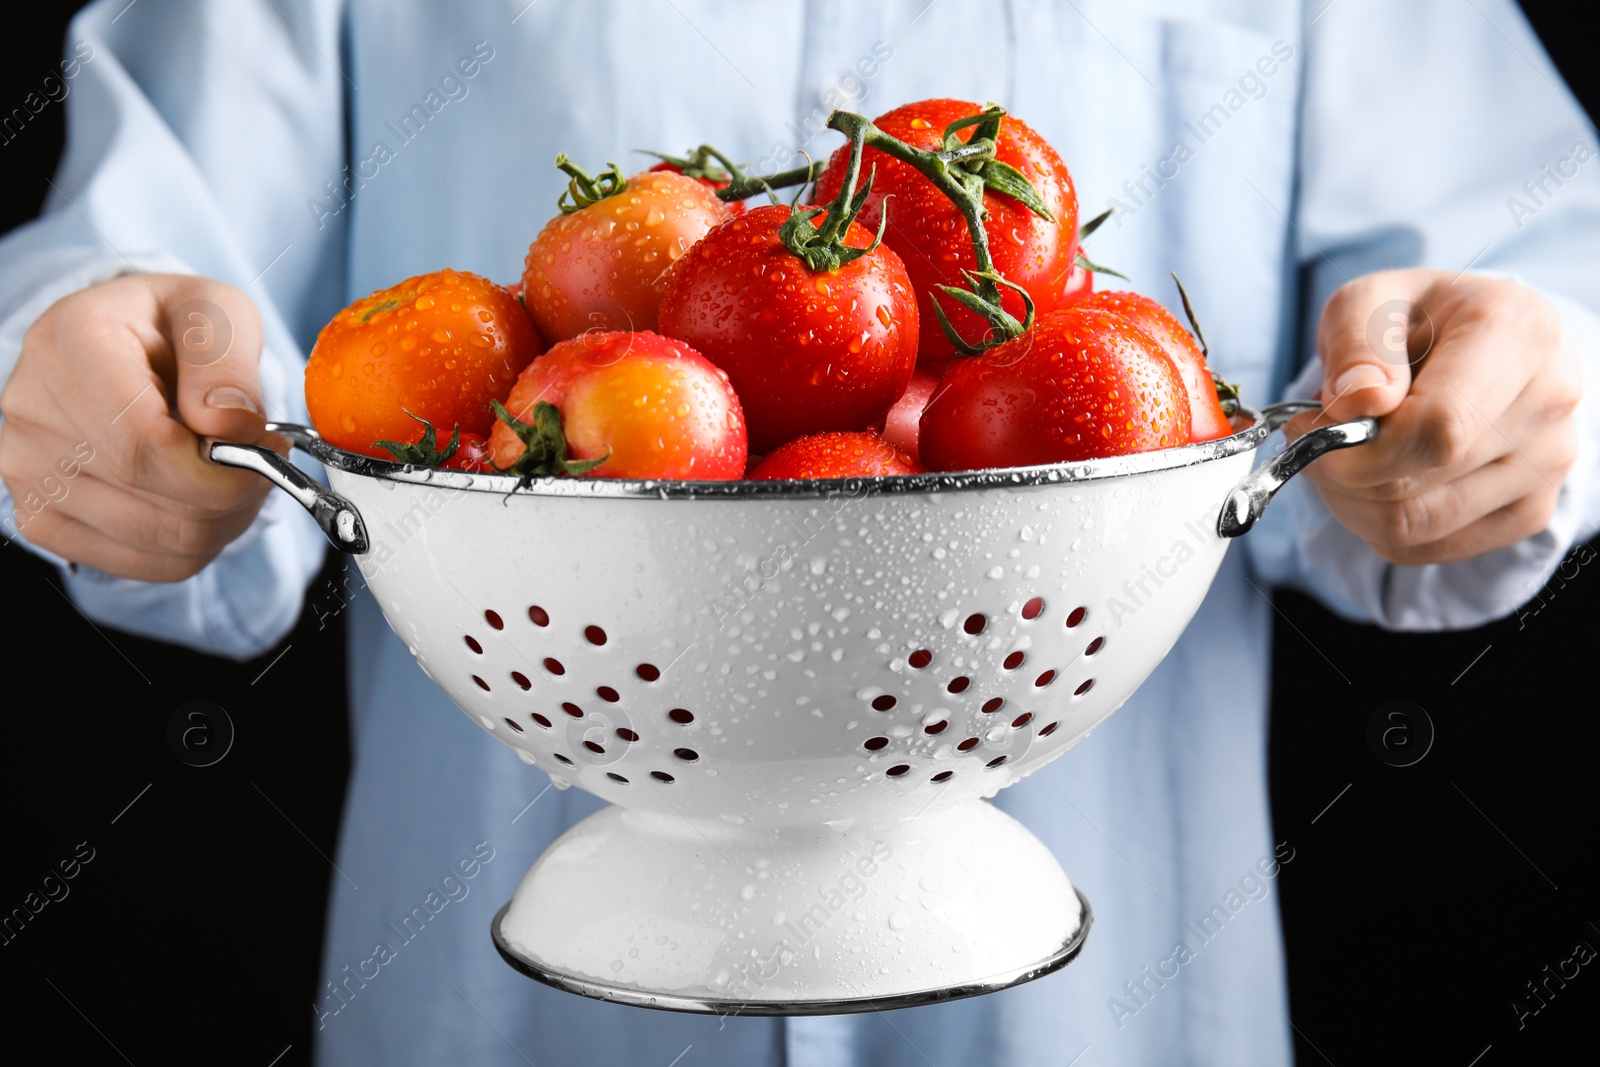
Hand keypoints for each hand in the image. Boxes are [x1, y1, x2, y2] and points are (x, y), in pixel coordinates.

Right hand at [0, 273, 281, 580]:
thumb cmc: (173, 328)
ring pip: (159, 540)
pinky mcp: (42, 519)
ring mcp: (26, 471)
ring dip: (224, 519)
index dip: (221, 464)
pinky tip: (201, 499)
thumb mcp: (215, 311)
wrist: (126, 347)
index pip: (143, 444)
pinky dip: (195, 544)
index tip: (267, 446)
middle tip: (263, 460)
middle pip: (153, 497)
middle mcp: (29, 410)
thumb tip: (231, 424)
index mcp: (68, 345)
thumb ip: (225, 357)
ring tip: (234, 474)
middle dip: (234, 491)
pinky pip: (145, 564)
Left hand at [1288, 269, 1581, 564]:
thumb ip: (1357, 341)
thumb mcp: (1371, 300)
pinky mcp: (1528, 510)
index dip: (1357, 444)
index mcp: (1518, 334)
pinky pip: (1423, 548)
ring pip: (1413, 525)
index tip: (1311, 423)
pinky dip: (1376, 525)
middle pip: (1416, 481)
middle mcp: (1548, 402)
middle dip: (1339, 469)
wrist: (1477, 344)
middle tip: (1315, 438)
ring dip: (1349, 500)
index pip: (1438, 427)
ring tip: (1344, 455)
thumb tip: (1360, 401)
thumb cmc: (1419, 319)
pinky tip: (1375, 479)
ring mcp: (1546, 465)